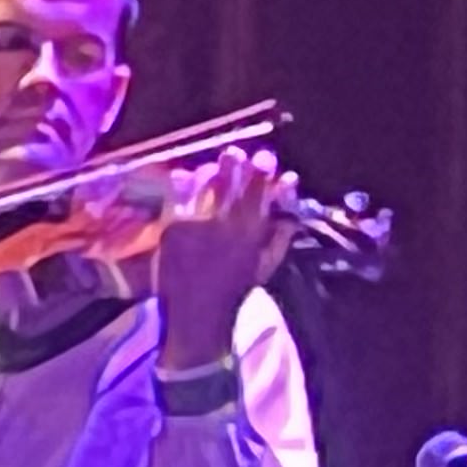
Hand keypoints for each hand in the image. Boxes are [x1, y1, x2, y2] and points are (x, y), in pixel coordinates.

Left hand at [148, 147, 291, 355]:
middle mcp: (224, 223)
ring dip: (210, 170)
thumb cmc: (235, 290)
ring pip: (205, 183)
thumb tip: (293, 211)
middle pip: (231, 179)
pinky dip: (182, 183)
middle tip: (234, 153)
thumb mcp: (266, 265)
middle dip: (234, 162)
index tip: (264, 157)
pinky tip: (184, 176)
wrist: (198, 313)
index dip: (264, 168)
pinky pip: (178, 196)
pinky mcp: (173, 229)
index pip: (260, 189)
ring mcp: (196, 224)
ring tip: (212, 167)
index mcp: (250, 230)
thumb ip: (281, 236)